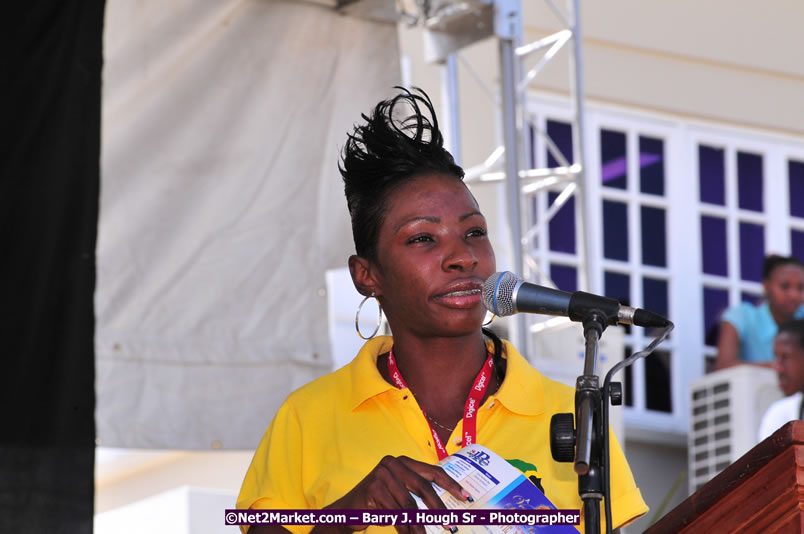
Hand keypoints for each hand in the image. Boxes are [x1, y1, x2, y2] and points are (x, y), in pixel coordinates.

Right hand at [323, 455, 469, 533]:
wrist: (348, 510)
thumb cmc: (379, 501)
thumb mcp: (399, 491)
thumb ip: (416, 491)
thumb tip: (445, 506)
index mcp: (402, 461)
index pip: (432, 471)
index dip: (450, 484)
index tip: (465, 496)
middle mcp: (392, 464)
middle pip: (423, 487)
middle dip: (438, 508)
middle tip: (450, 524)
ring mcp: (381, 475)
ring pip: (409, 505)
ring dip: (420, 524)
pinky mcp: (372, 490)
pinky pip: (396, 514)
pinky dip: (405, 528)